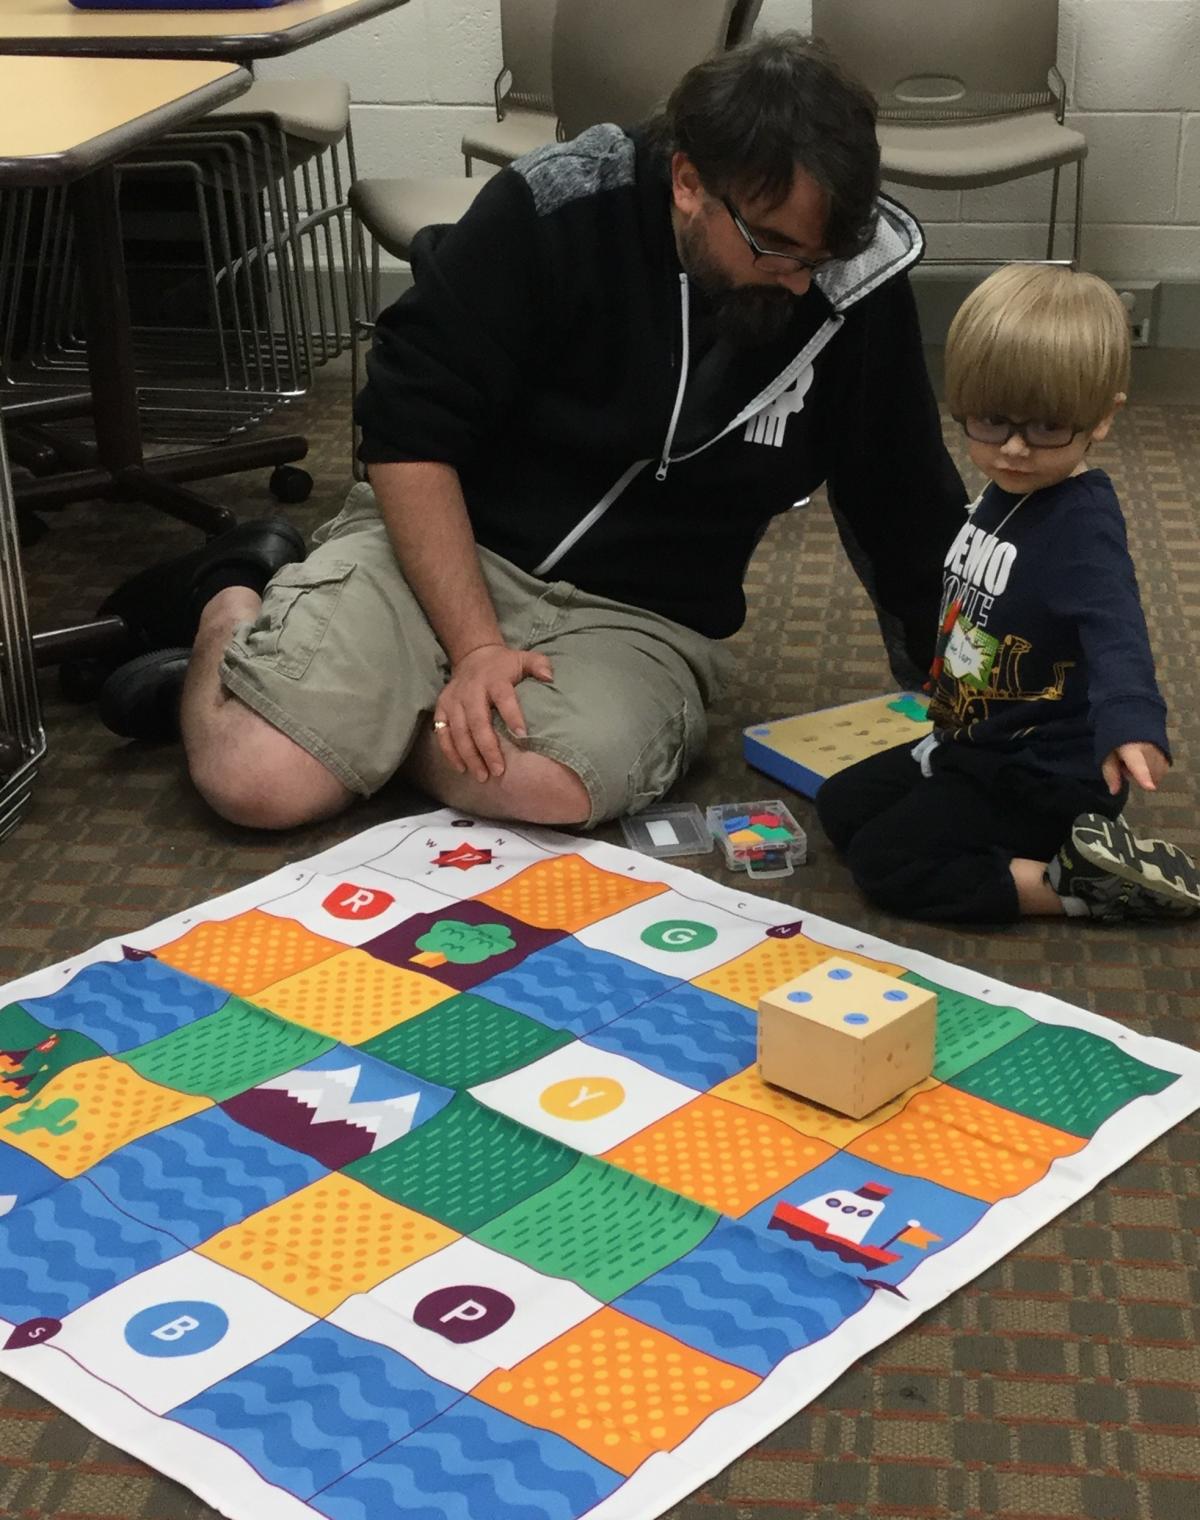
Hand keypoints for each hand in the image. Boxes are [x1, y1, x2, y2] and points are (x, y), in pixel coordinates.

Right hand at [432, 643, 552, 782]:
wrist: (472, 656)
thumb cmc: (504, 665)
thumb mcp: (523, 658)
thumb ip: (539, 665)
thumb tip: (549, 677)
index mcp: (494, 680)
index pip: (503, 698)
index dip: (512, 715)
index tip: (522, 735)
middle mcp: (471, 691)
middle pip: (477, 722)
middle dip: (487, 748)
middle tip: (499, 770)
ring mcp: (453, 700)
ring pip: (459, 731)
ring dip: (469, 756)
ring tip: (482, 776)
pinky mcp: (441, 708)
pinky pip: (442, 733)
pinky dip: (450, 752)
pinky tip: (461, 768)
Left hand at [1102, 741, 1169, 793]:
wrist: (1132, 719)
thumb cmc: (1116, 738)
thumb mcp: (1107, 755)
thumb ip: (1111, 773)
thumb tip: (1114, 792)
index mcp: (1131, 749)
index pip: (1138, 765)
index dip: (1143, 777)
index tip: (1150, 787)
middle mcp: (1149, 748)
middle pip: (1147, 776)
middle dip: (1135, 776)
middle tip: (1125, 763)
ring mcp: (1160, 748)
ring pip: (1156, 774)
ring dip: (1147, 773)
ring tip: (1135, 759)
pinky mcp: (1167, 751)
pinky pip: (1163, 770)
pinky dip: (1155, 770)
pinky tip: (1146, 761)